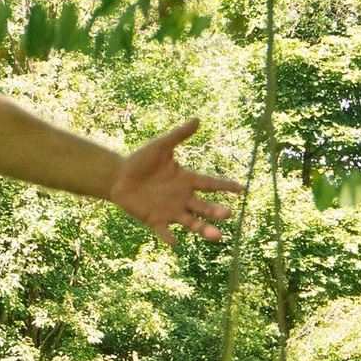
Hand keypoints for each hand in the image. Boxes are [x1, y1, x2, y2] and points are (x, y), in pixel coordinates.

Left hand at [113, 119, 240, 246]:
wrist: (119, 177)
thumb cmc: (141, 161)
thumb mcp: (160, 146)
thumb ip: (178, 135)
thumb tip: (198, 120)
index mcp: (186, 180)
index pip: (210, 183)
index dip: (225, 186)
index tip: (241, 189)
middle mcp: (182, 198)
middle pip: (204, 206)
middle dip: (216, 211)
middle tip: (227, 214)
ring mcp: (170, 211)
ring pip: (191, 223)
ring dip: (204, 229)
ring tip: (217, 236)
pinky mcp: (155, 220)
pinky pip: (164, 231)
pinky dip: (169, 237)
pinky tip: (174, 241)